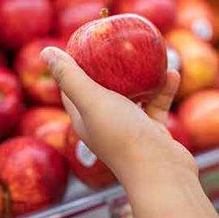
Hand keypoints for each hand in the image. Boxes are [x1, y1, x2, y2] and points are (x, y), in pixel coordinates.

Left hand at [41, 47, 196, 182]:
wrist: (162, 172)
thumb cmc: (122, 135)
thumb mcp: (92, 101)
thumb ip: (70, 76)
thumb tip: (45, 52)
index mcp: (85, 118)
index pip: (72, 88)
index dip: (74, 66)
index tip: (85, 45)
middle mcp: (104, 123)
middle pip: (104, 89)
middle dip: (110, 67)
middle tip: (119, 45)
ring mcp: (129, 128)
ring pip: (134, 96)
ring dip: (142, 77)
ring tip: (151, 56)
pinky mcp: (151, 131)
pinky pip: (156, 104)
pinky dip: (163, 90)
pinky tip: (173, 74)